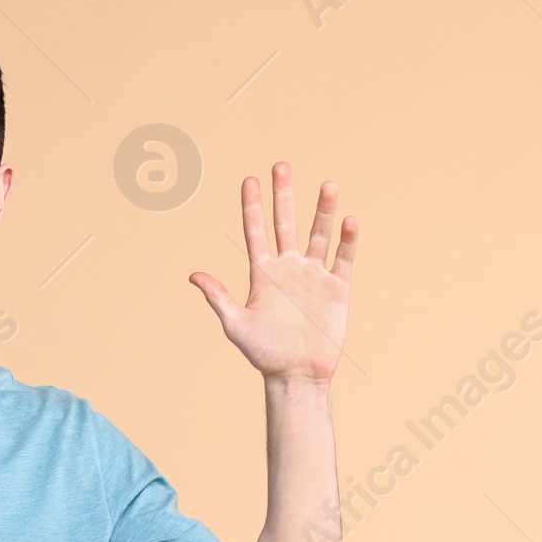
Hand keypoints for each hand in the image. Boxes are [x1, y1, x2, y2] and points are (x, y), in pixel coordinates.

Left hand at [190, 162, 355, 384]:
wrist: (297, 375)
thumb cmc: (264, 354)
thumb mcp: (235, 325)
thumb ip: (218, 297)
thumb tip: (193, 276)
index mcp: (263, 274)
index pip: (256, 232)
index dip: (252, 206)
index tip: (249, 179)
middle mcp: (289, 269)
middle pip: (286, 224)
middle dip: (283, 196)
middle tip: (281, 166)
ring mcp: (314, 276)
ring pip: (319, 234)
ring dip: (323, 210)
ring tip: (327, 185)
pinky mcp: (337, 288)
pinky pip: (343, 258)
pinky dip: (347, 240)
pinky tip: (349, 220)